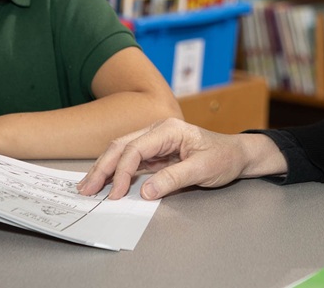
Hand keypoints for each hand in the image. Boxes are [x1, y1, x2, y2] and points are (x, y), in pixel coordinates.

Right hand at [77, 117, 283, 200]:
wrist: (237, 155)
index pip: (136, 148)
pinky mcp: (155, 153)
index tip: (116, 194)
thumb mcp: (203, 169)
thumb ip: (173, 179)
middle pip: (121, 146)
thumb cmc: (224, 158)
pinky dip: (116, 172)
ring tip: (88, 186)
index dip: (123, 171)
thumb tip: (145, 192)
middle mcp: (157, 131)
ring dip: (105, 169)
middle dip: (103, 168)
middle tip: (86, 189)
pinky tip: (105, 182)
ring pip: (121, 151)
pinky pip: (130, 160)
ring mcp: (155, 141)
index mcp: (168, 129)